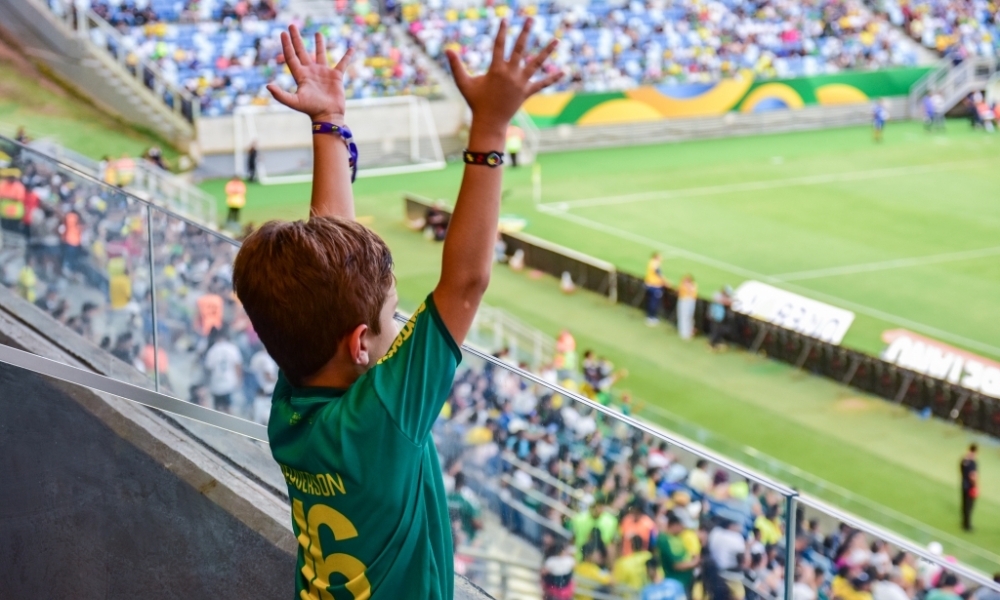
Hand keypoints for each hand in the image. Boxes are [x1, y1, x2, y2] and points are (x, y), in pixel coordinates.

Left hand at [267, 24, 353, 122]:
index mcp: (301, 75)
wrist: (328, 115)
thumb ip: (281, 94)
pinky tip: (351, 49)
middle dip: (297, 39)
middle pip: (302, 51)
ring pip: (320, 54)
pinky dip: (347, 56)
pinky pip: (342, 63)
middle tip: (292, 25)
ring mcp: (323, 73)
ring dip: (319, 44)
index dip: (287, 45)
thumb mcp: (294, 102)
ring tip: (317, 33)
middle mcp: (311, 72)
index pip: (291, 56)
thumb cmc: (311, 109)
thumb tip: (268, 86)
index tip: (283, 33)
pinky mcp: (336, 77)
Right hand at [446, 18, 561, 133]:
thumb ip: (456, 66)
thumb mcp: (463, 84)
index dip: (502, 31)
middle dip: (525, 32)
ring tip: (556, 39)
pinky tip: (564, 71)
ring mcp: (521, 83)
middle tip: (531, 18)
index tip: (505, 19)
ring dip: (547, 51)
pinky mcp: (527, 92)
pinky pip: (542, 84)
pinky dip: (553, 78)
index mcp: (496, 70)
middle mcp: (511, 74)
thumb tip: (447, 50)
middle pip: (520, 49)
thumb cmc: (475, 102)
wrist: (490, 122)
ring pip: (536, 63)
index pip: (499, 45)